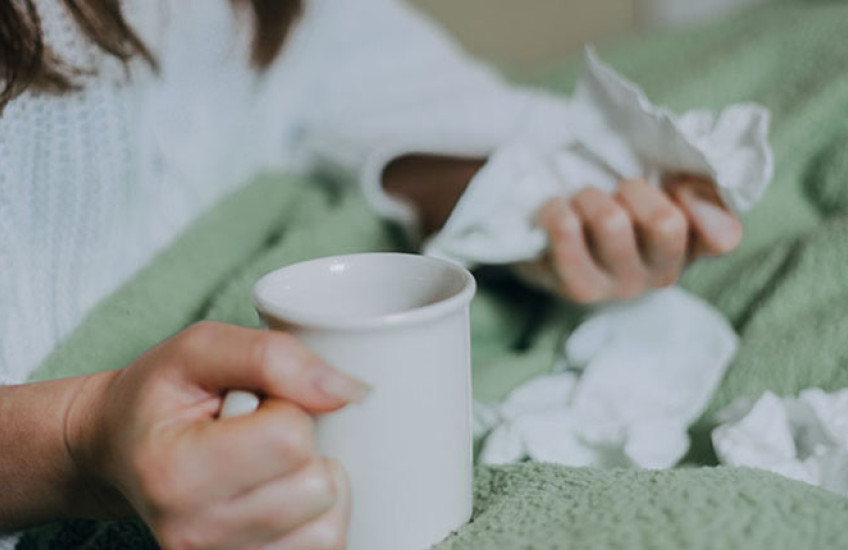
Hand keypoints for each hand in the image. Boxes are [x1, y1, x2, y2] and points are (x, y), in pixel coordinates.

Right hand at [66, 322, 369, 549]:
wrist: (121, 449)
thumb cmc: (162, 395)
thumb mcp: (200, 348)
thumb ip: (272, 356)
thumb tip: (347, 392)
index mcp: (174, 472)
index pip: (289, 438)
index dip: (287, 406)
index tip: (253, 404)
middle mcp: (192, 533)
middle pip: (315, 487)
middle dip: (303, 449)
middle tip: (259, 435)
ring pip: (327, 529)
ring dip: (314, 485)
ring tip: (269, 467)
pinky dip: (317, 519)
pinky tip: (281, 496)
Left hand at [525, 176, 741, 302]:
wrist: (553, 244)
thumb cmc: (614, 206)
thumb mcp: (654, 187)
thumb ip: (689, 179)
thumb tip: (687, 184)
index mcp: (692, 245)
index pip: (721, 234)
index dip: (700, 202)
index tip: (675, 182)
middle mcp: (663, 272)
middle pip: (665, 224)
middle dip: (634, 190)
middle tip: (616, 188)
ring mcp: (621, 286)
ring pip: (613, 223)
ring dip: (592, 198)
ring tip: (582, 199)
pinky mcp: (580, 287)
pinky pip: (569, 240)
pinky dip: (559, 214)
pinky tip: (557, 210)